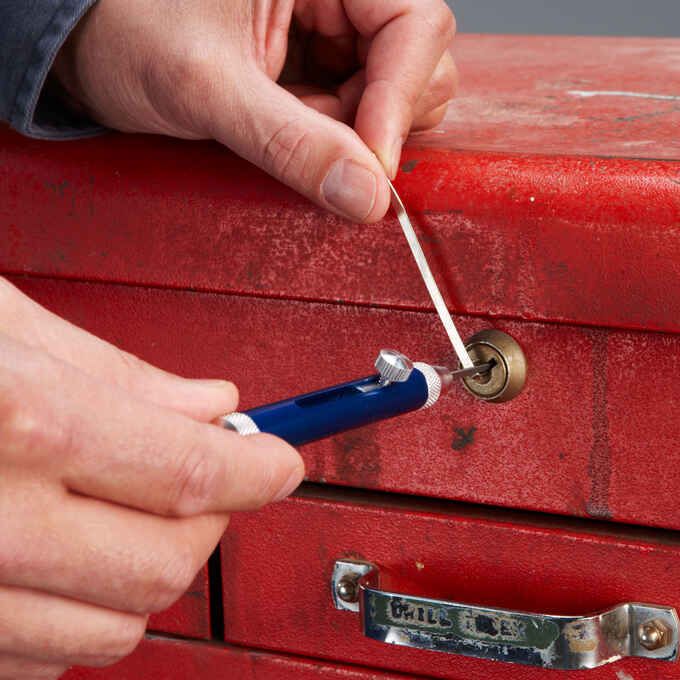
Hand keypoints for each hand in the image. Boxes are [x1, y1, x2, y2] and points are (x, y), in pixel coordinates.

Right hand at [0, 278, 303, 677]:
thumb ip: (117, 371)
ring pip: (115, 626)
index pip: (191, 471)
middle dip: (211, 519)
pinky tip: (69, 556)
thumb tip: (211, 403)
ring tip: (137, 509)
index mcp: (15, 424)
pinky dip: (83, 610)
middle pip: (167, 562)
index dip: (258, 466)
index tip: (282, 459)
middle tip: (209, 475)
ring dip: (152, 568)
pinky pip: (42, 659)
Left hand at [52, 0, 456, 222]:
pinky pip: (361, 108)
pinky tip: (292, 132)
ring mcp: (331, 25)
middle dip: (380, 121)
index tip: (371, 166)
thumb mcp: (207, 87)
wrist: (90, 44)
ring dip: (357, 134)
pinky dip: (338, 138)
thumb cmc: (127, 32)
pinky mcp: (319, 60)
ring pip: (396, 90)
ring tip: (287, 128)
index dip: (403, 98)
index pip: (415, 23)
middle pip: (418, 59)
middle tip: (319, 145)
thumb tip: (368, 195)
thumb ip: (291, 142)